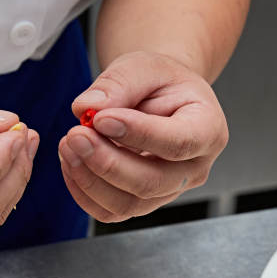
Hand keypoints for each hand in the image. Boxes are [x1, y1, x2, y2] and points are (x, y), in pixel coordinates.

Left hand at [58, 51, 227, 221]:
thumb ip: (119, 83)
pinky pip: (111, 211)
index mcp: (208, 130)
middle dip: (106, 163)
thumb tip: (87, 107)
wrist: (159, 99)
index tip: (101, 119)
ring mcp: (168, 192)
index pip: (178, 142)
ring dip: (90, 179)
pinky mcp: (142, 202)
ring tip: (68, 144)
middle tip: (75, 135)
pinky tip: (71, 162)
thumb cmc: (159, 82)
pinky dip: (84, 191)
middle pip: (150, 183)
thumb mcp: (144, 66)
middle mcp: (194, 169)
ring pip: (128, 204)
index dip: (138, 134)